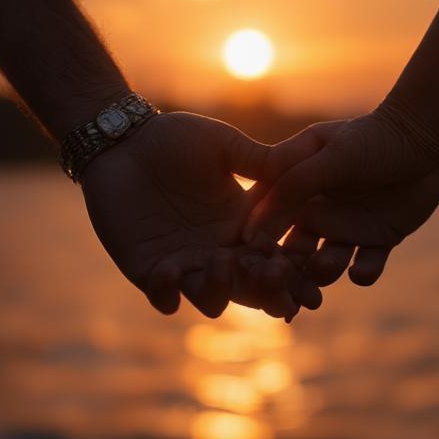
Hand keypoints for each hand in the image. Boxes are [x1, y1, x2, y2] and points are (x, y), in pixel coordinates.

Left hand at [81, 111, 321, 318]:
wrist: (123, 140)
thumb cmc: (174, 138)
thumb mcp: (225, 146)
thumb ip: (261, 163)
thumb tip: (307, 169)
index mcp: (243, 226)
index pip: (278, 259)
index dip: (297, 273)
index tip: (315, 279)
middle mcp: (219, 253)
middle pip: (253, 289)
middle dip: (269, 292)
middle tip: (274, 278)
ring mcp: (185, 265)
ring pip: (213, 299)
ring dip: (222, 290)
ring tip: (221, 261)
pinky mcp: (149, 271)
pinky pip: (164, 298)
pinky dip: (168, 292)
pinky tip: (169, 267)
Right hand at [245, 111, 438, 286]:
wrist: (423, 136)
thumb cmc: (370, 137)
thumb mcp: (326, 156)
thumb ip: (291, 187)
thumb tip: (254, 230)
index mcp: (293, 189)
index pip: (264, 222)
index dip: (256, 243)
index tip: (252, 258)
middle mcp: (315, 212)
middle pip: (290, 252)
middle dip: (289, 269)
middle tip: (289, 280)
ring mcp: (346, 228)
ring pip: (324, 265)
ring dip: (324, 271)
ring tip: (330, 263)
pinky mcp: (377, 240)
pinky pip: (365, 268)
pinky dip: (362, 273)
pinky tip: (361, 270)